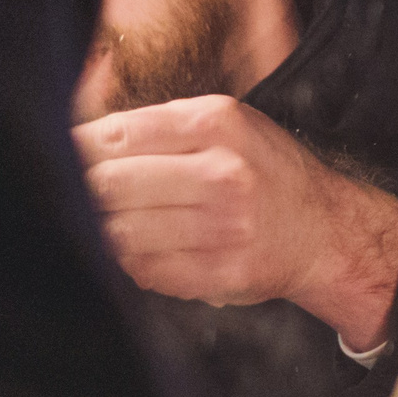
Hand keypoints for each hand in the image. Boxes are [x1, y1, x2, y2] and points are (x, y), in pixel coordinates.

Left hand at [74, 94, 397, 349]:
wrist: (326, 231)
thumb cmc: (265, 173)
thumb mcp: (226, 124)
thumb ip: (157, 123)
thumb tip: (74, 136)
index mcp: (218, 124)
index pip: (116, 134)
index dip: (79, 151)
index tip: (70, 161)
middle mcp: (224, 173)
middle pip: (110, 184)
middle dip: (88, 193)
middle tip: (89, 198)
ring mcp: (225, 228)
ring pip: (121, 233)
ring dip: (108, 231)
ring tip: (119, 224)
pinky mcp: (223, 273)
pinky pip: (145, 270)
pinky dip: (134, 262)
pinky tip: (149, 250)